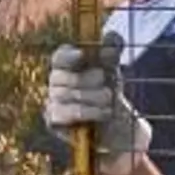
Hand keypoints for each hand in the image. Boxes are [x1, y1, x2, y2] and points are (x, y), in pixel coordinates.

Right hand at [45, 40, 150, 174]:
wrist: (121, 140)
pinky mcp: (53, 122)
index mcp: (70, 68)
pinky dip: (82, 113)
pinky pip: (60, 113)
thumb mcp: (116, 78)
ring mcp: (52, 102)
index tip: (83, 55)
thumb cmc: (114, 104)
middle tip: (108, 90)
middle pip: (61, 76)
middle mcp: (57, 84)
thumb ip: (113, 56)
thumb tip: (112, 35)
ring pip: (62, 95)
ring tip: (108, 106)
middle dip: (88, 81)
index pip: (60, 57)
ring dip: (90, 99)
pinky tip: (97, 116)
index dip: (68, 54)